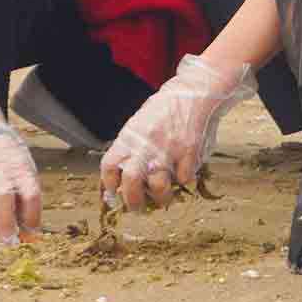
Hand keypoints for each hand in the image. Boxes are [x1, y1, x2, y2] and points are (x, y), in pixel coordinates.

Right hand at [0, 96, 41, 244]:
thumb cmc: (9, 158)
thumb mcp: (26, 169)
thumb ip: (26, 195)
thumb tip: (28, 225)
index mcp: (21, 169)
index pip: (31, 194)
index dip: (32, 216)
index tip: (34, 231)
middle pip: (4, 201)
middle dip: (8, 224)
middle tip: (12, 242)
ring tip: (0, 239)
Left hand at [100, 55, 253, 210]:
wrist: (192, 94)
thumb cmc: (164, 109)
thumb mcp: (138, 124)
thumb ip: (130, 148)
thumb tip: (123, 176)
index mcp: (129, 137)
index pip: (109, 166)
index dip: (109, 184)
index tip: (115, 191)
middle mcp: (146, 144)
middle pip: (132, 182)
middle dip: (133, 201)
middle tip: (137, 207)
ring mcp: (169, 149)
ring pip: (160, 186)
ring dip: (161, 198)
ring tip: (163, 199)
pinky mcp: (189, 152)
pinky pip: (185, 178)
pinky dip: (186, 181)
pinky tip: (185, 174)